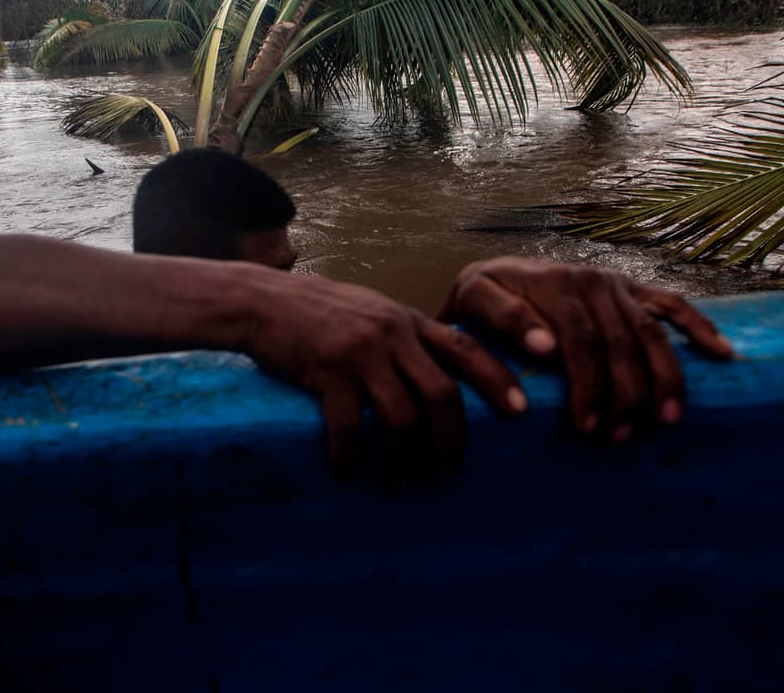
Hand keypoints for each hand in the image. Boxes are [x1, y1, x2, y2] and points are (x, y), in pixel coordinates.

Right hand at [242, 270, 527, 479]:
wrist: (263, 301)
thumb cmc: (318, 312)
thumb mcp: (372, 313)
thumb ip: (404, 339)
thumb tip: (436, 378)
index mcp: (409, 322)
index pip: (467, 349)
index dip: (498, 381)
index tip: (521, 412)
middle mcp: (392, 335)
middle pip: (442, 394)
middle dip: (451, 441)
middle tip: (448, 472)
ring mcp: (360, 353)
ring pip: (401, 418)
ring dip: (403, 459)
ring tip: (400, 482)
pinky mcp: (326, 371)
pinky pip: (350, 426)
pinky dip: (352, 458)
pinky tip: (349, 474)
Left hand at [438, 258, 733, 441]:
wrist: (491, 278)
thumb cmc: (478, 303)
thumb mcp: (471, 304)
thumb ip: (501, 321)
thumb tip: (546, 349)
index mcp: (548, 284)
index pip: (577, 339)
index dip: (584, 384)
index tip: (583, 426)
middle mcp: (586, 280)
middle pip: (618, 342)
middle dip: (623, 394)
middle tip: (618, 437)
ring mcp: (614, 285)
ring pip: (649, 333)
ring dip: (662, 378)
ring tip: (664, 421)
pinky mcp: (632, 289)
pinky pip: (673, 305)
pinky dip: (699, 328)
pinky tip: (721, 355)